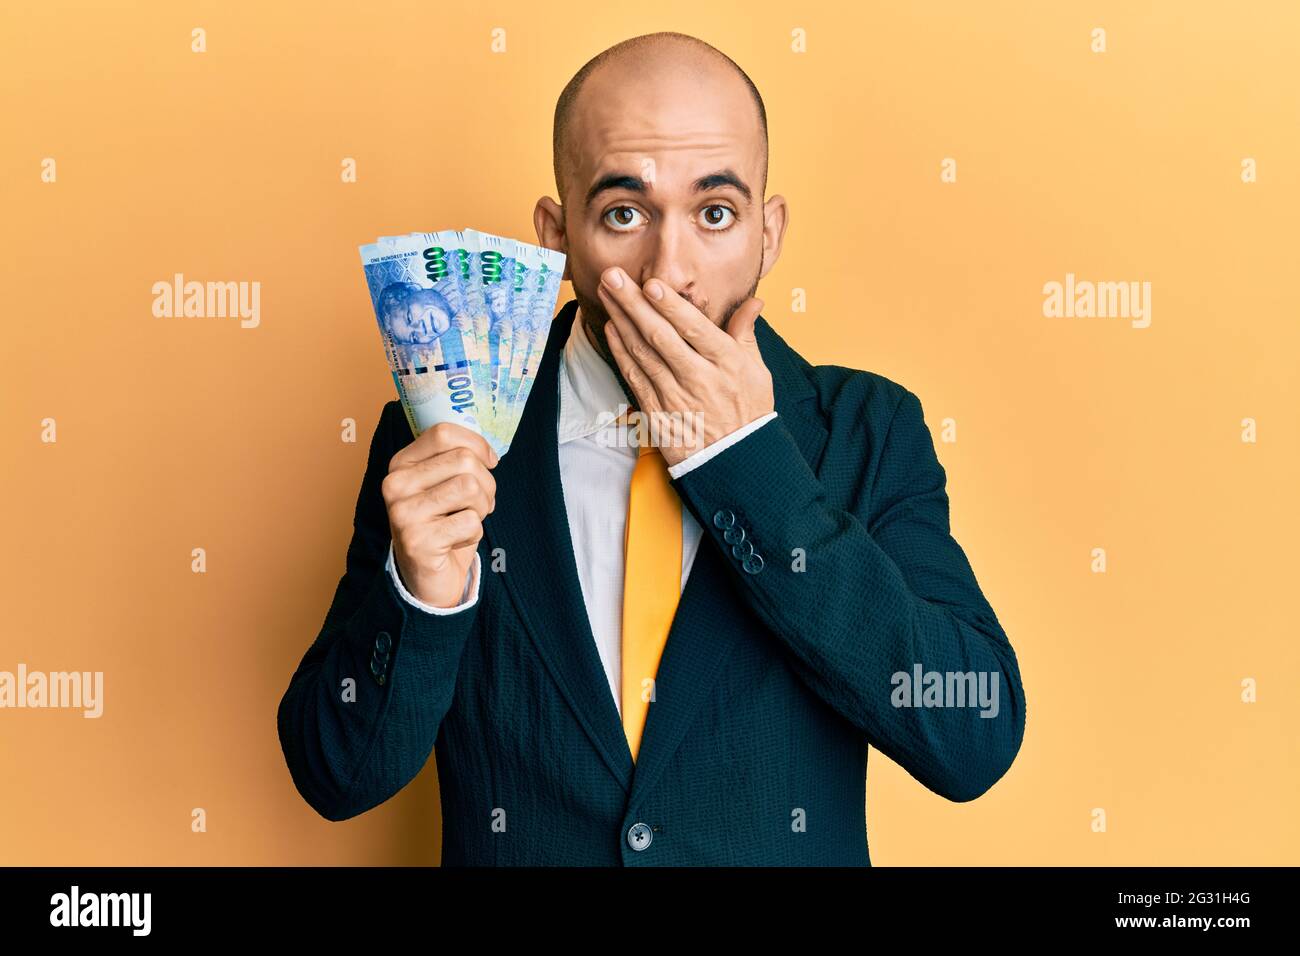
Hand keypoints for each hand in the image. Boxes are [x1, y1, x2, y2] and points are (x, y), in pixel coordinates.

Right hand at [382, 422, 496, 607]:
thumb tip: (489, 452)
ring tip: (468, 520)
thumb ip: (457, 460)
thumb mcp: (444, 485)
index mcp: (401, 464)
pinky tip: (456, 541)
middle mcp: (395, 485)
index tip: (489, 462)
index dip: (477, 444)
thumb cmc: (444, 524)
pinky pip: (471, 523)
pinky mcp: (416, 541)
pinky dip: (474, 533)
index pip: (443, 433)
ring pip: (470, 488)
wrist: (427, 577)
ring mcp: (402, 513)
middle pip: (464, 460)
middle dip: (486, 483)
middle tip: (480, 503)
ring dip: (482, 508)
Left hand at [597, 267, 773, 466]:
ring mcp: (675, 397)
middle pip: (660, 336)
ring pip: (642, 354)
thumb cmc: (748, 411)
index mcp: (726, 363)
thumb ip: (746, 334)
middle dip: (634, 304)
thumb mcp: (757, 371)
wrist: (736, 461)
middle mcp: (698, 378)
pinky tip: (611, 329)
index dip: (671, 306)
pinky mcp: (657, 414)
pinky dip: (621, 352)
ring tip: (607, 292)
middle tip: (613, 276)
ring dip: (621, 321)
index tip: (651, 284)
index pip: (694, 329)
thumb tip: (753, 302)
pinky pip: (635, 378)